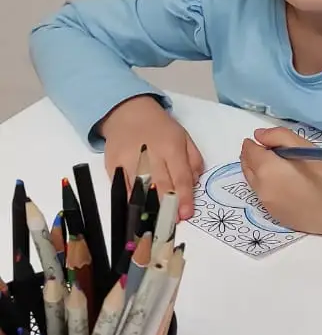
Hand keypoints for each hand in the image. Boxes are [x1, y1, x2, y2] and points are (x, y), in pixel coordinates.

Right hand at [100, 96, 203, 220]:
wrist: (127, 112)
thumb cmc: (160, 128)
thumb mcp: (184, 137)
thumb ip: (193, 161)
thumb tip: (194, 184)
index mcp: (171, 146)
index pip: (180, 176)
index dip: (184, 197)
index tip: (187, 214)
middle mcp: (150, 153)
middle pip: (160, 185)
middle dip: (168, 206)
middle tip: (173, 223)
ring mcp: (129, 159)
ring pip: (140, 189)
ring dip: (149, 208)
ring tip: (157, 222)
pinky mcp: (113, 165)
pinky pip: (123, 188)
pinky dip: (130, 201)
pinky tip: (137, 212)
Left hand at [241, 126, 321, 241]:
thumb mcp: (306, 146)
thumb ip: (278, 136)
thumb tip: (259, 136)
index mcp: (267, 170)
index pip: (249, 152)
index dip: (253, 144)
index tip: (261, 141)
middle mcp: (262, 189)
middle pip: (248, 169)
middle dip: (252, 158)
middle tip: (265, 151)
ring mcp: (268, 206)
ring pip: (255, 185)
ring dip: (259, 173)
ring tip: (277, 167)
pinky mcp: (277, 217)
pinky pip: (265, 198)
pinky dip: (268, 188)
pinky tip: (285, 185)